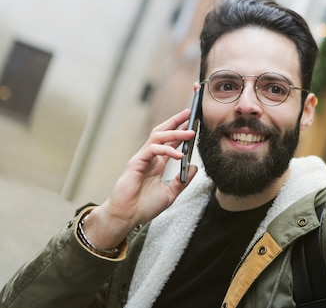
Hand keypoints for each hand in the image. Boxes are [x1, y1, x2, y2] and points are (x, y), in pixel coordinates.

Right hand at [83, 109, 197, 248]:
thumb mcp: (170, 193)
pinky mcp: (135, 163)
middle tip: (189, 113)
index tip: (193, 124)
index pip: (170, 142)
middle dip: (176, 122)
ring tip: (190, 132)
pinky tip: (178, 155)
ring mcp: (142, 159)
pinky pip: (152, 150)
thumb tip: (194, 167)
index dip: (181, 132)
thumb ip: (182, 180)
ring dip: (175, 132)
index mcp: (157, 164)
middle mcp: (150, 158)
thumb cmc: (143, 207)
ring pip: (158, 137)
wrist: (126, 217)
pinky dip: (167, 150)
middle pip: (163, 133)